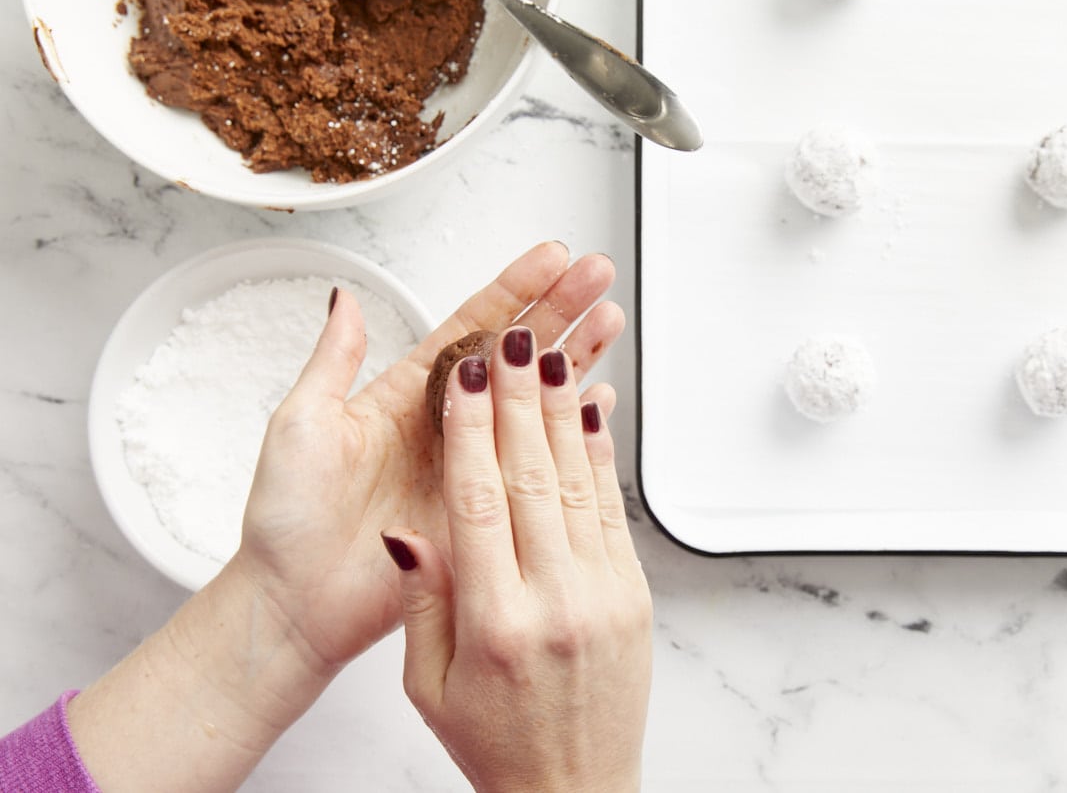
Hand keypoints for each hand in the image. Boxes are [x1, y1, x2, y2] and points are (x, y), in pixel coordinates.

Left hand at [232, 242, 625, 674]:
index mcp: (407, 394)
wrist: (296, 605)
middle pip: (516, 353)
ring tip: (609, 319)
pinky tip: (600, 403)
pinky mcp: (488, 508)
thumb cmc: (288, 520)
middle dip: (560, 310)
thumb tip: (346, 297)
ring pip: (536, 398)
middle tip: (597, 276)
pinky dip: (574, 430)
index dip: (515, 290)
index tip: (551, 258)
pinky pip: (540, 459)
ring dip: (575, 358)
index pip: (472, 326)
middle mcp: (448, 423)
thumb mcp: (301, 424)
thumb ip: (334, 360)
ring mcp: (473, 464)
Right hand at [387, 326, 652, 792]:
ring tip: (549, 355)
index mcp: (496, 623)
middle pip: (533, 476)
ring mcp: (604, 594)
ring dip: (561, 410)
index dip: (469, 429)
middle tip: (512, 338)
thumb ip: (424, 598)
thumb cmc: (495, 741)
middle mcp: (556, 601)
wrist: (574, 789)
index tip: (463, 375)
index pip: (478, 500)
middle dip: (518, 397)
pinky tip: (588, 413)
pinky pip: (611, 509)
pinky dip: (598, 455)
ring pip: (578, 482)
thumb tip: (413, 525)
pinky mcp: (633, 593)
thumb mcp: (428, 683)